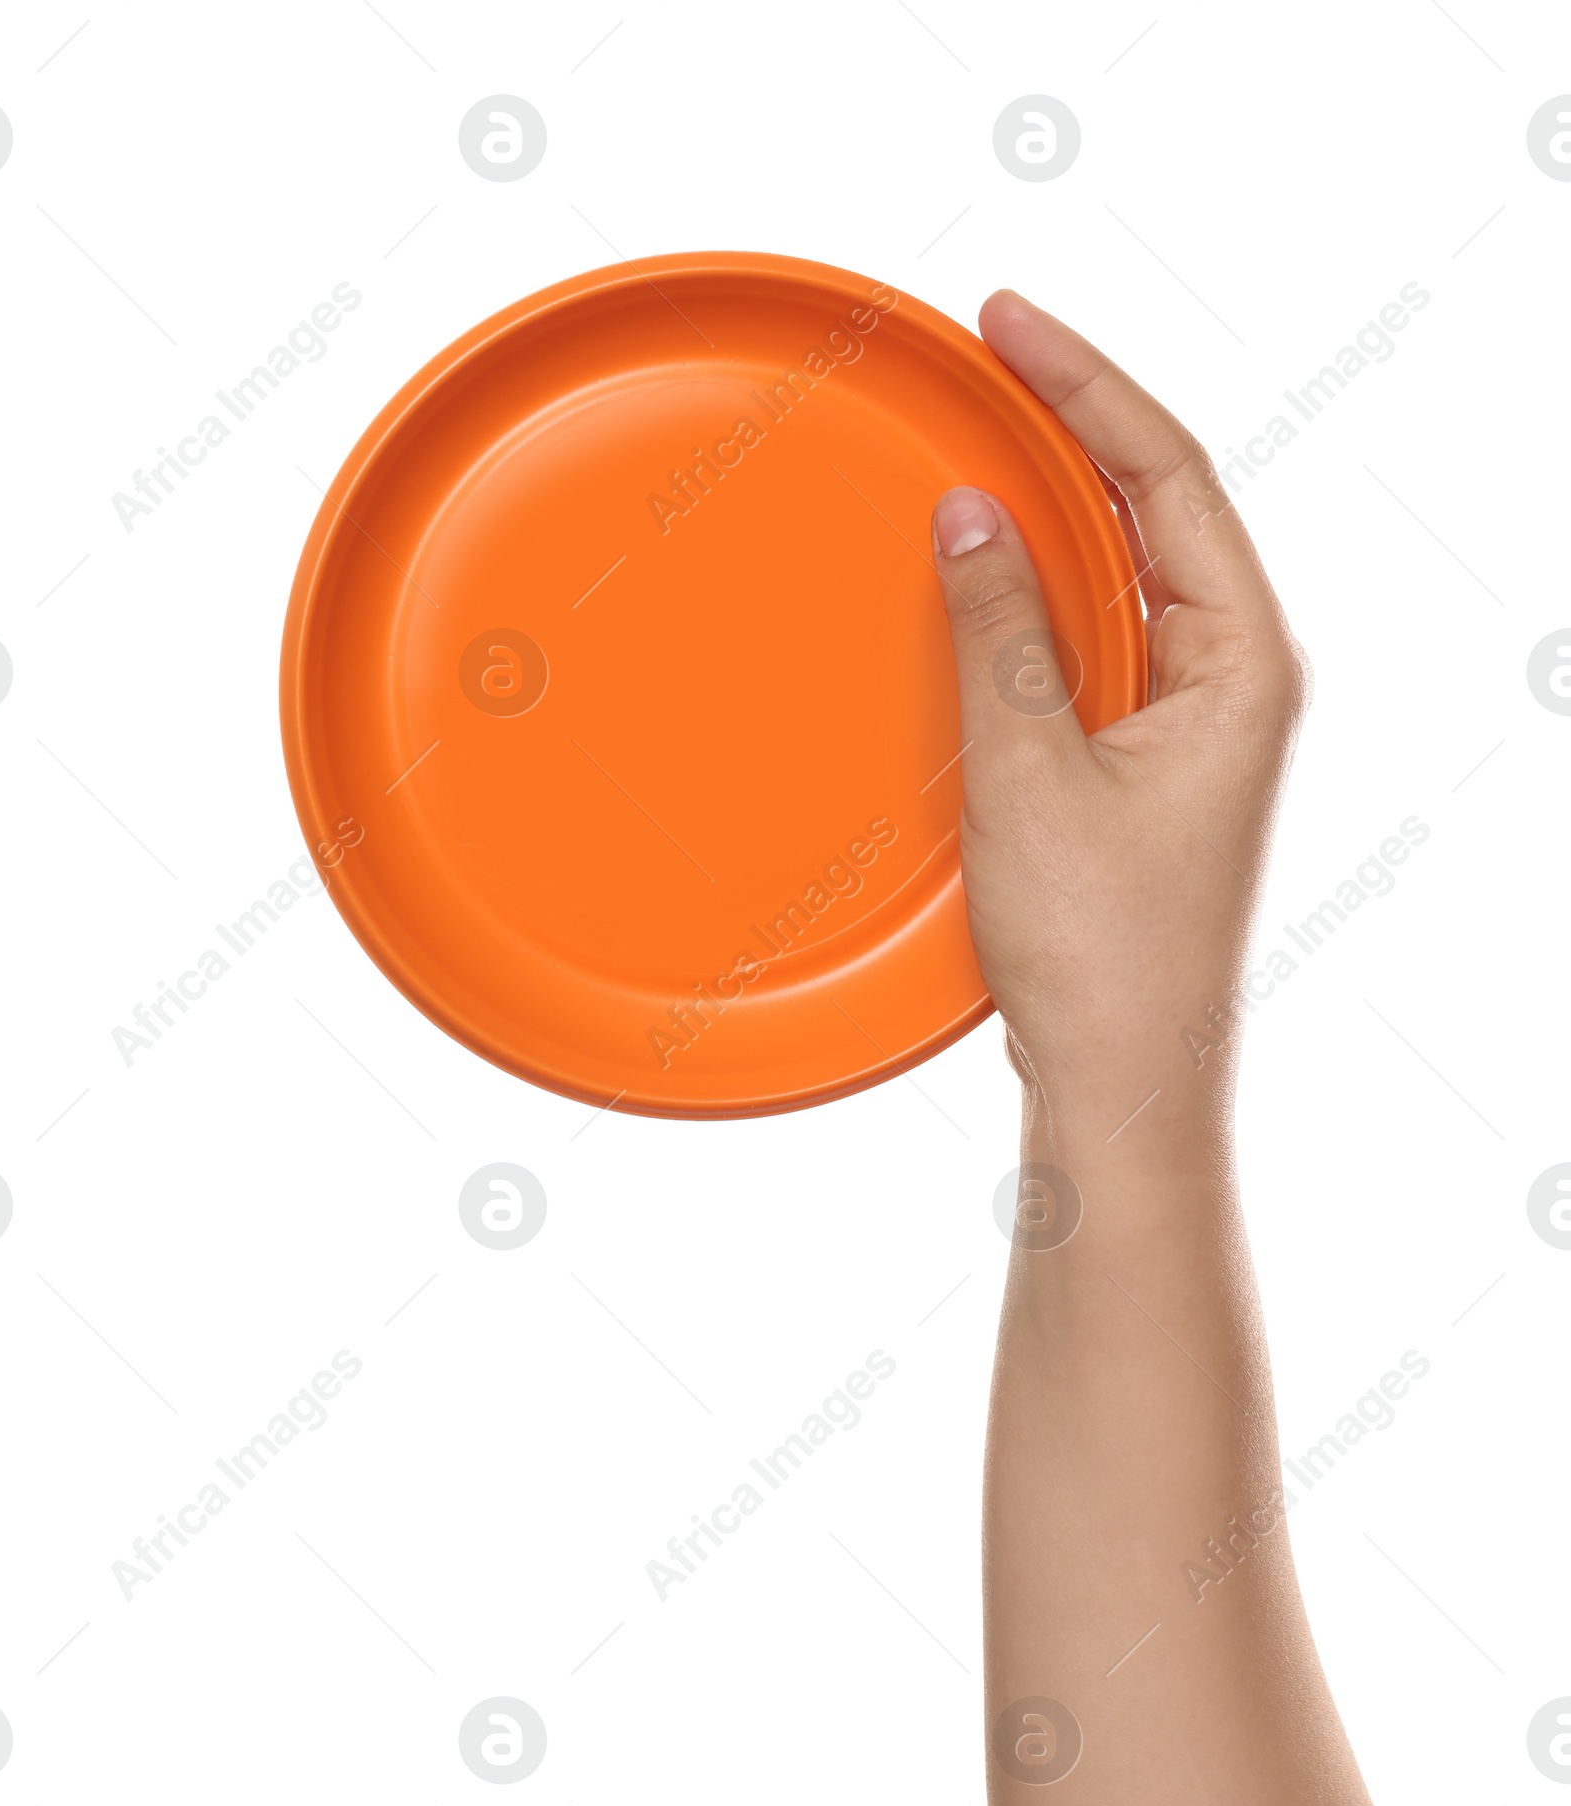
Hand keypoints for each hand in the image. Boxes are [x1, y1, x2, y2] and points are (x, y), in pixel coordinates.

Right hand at [932, 291, 1308, 1147]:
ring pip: (1134, 565)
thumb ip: (1001, 629)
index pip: (1172, 477)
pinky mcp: (1150, 755)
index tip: (1011, 321)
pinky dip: (1052, 580)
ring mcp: (1197, 716)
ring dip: (1065, 495)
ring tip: (993, 422)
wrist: (1120, 1078)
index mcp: (1243, 664)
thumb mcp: (1031, 770)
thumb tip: (968, 510)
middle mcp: (1237, 677)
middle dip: (1082, 418)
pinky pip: (1106, 631)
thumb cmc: (1098, 948)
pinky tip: (997, 558)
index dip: (1088, 385)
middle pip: (1166, 503)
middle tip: (997, 348)